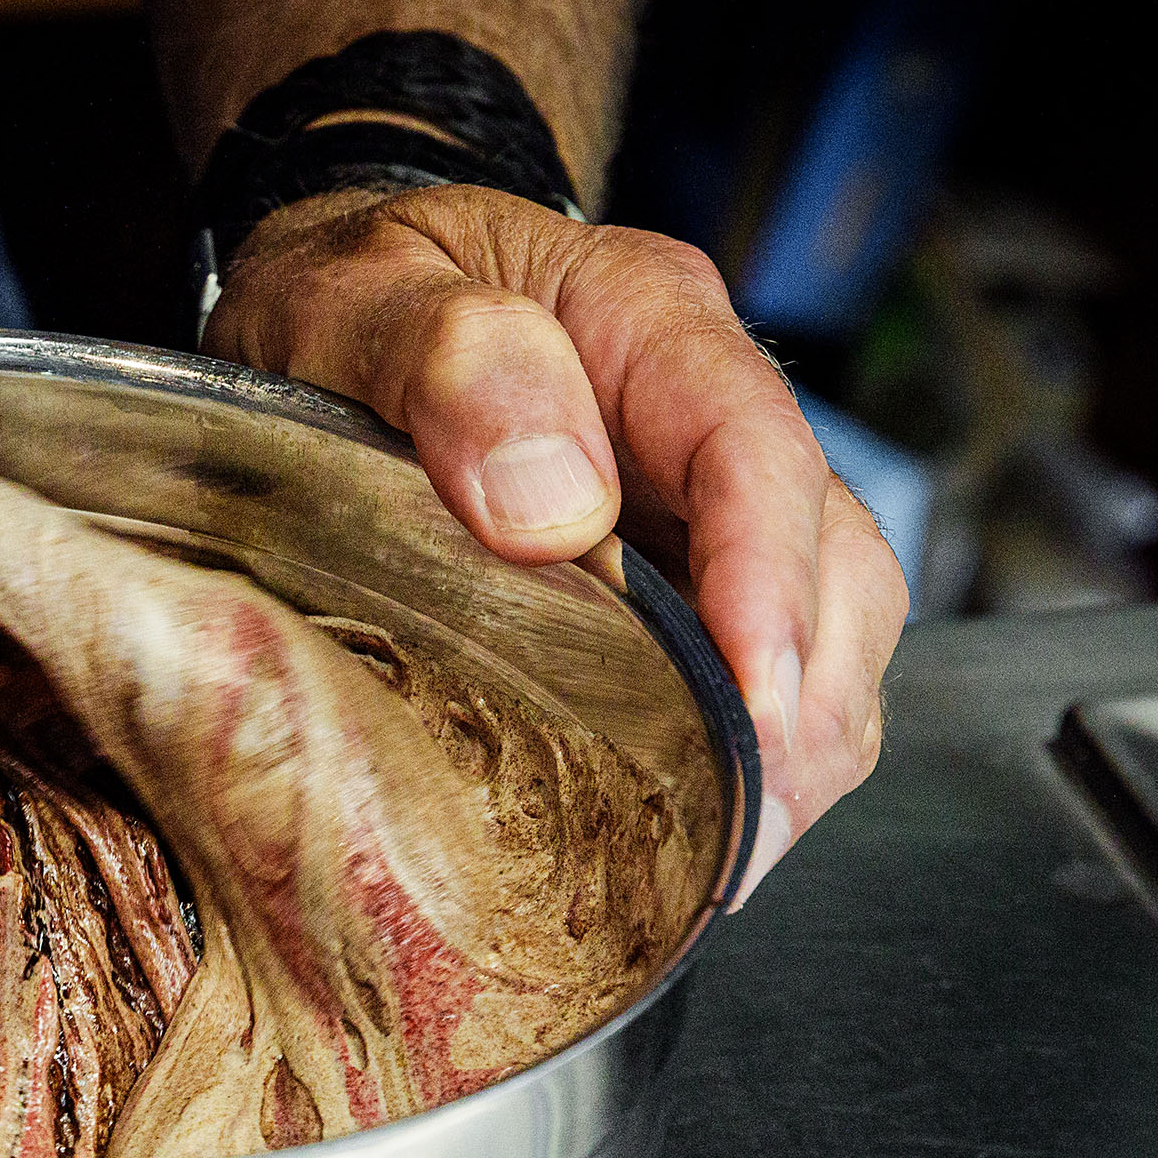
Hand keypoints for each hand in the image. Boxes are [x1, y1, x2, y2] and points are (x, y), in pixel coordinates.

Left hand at [206, 184, 906, 901]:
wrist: (324, 302)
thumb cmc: (345, 291)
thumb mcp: (355, 296)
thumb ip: (451, 365)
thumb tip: (555, 505)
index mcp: (645, 324)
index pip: (756, 452)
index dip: (770, 588)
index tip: (754, 704)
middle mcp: (701, 420)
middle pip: (833, 562)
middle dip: (802, 708)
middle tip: (736, 839)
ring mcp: (701, 508)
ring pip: (824, 634)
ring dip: (790, 754)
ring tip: (722, 865)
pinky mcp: (678, 587)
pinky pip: (757, 679)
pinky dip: (746, 763)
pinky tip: (692, 839)